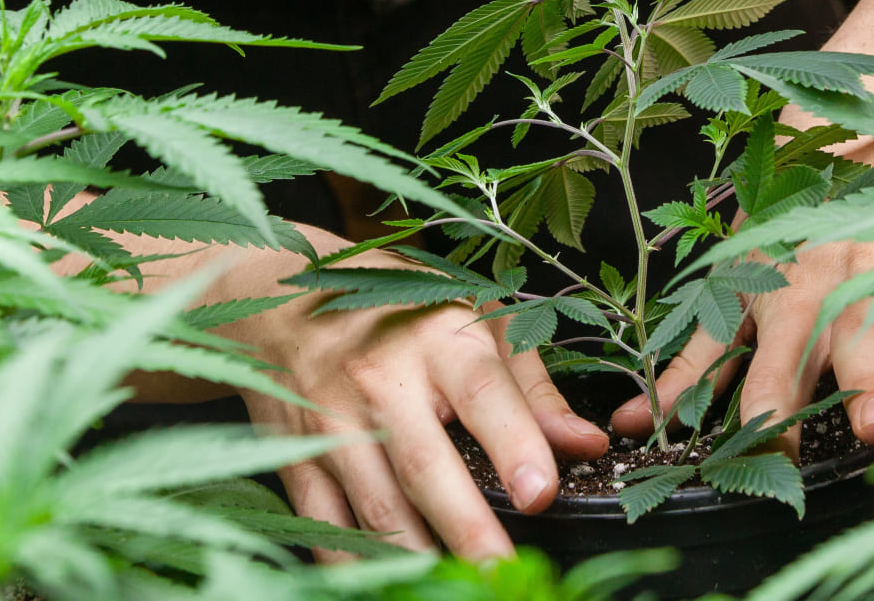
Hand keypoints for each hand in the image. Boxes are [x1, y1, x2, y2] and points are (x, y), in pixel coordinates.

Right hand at [209, 244, 609, 560]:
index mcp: (439, 338)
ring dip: (418, 557)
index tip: (542, 494)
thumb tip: (588, 446)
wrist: (285, 302)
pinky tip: (393, 585)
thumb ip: (533, 389)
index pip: (483, 393)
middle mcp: (382, 381)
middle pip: (425, 465)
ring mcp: (332, 422)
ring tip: (456, 591)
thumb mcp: (477, 322)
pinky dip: (356, 564)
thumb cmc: (402, 313)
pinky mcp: (297, 458)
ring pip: (376, 505)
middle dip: (466, 527)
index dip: (514, 444)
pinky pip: (326, 524)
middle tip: (503, 574)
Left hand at [611, 241, 873, 455]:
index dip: (766, 396)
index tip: (764, 443)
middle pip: (856, 328)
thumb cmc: (793, 212)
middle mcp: (848, 271)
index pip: (772, 348)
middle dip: (864, 377)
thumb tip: (631, 427)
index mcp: (788, 285)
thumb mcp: (739, 279)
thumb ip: (698, 358)